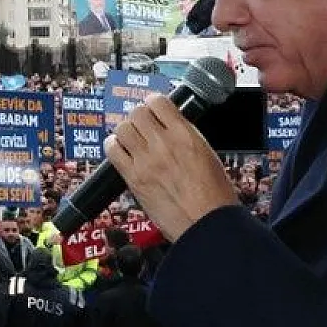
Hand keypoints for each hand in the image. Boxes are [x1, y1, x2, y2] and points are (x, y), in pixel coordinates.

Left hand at [104, 93, 238, 241]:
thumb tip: (168, 126)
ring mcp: (146, 160)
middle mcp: (163, 143)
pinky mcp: (133, 178)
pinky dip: (114, 147)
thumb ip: (185, 136)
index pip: (159, 102)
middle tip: (142, 126)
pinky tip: (121, 152)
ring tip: (131, 139)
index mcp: (186, 134)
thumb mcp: (207, 154)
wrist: (207, 224)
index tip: (153, 110)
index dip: (153, 104)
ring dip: (125, 131)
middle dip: (139, 117)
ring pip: (122, 128)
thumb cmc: (214, 195)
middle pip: (137, 113)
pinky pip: (112, 150)